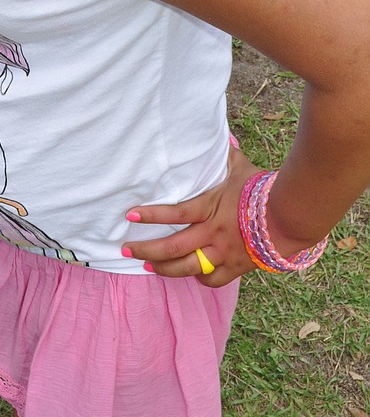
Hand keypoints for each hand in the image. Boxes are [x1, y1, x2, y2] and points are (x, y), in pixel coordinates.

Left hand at [122, 142, 258, 285]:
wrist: (292, 216)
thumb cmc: (265, 188)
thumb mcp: (240, 168)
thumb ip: (225, 156)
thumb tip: (220, 137)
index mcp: (210, 208)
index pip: (174, 213)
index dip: (150, 215)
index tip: (130, 215)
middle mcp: (212, 233)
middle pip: (172, 247)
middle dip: (146, 249)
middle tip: (126, 249)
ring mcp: (223, 253)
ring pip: (186, 267)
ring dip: (164, 268)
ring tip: (148, 266)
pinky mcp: (236, 267)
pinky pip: (212, 279)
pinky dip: (199, 278)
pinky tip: (191, 274)